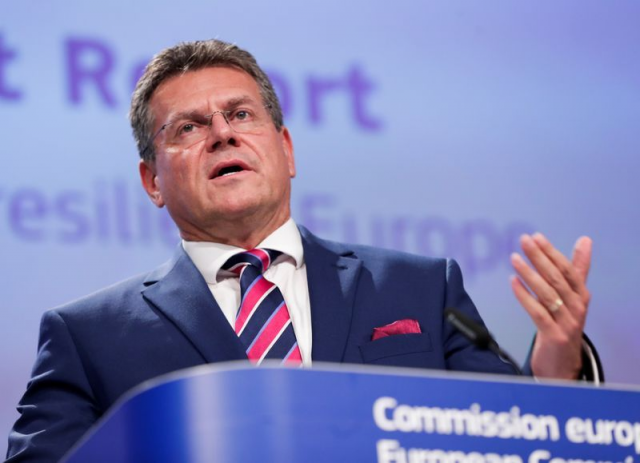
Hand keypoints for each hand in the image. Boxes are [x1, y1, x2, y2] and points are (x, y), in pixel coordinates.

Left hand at [510, 233, 591, 378]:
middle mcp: (577, 307)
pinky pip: (537, 312)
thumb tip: (585, 240)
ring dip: (529, 274)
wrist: (563, 364)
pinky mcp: (554, 335)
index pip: (567, 269)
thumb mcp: (572, 296)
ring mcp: (567, 322)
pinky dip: (524, 296)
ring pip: (547, 293)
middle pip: (557, 278)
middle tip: (524, 241)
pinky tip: (513, 282)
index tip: (536, 237)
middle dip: (540, 257)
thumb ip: (576, 269)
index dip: (552, 252)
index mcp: (581, 294)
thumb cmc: (564, 323)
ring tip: (514, 258)